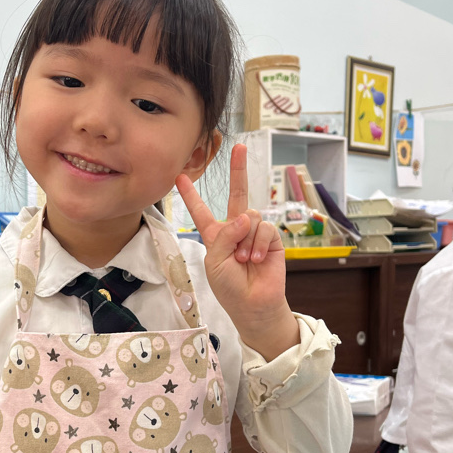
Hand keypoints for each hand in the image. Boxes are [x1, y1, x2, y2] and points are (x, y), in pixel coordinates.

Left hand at [176, 143, 298, 357]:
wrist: (253, 305)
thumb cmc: (229, 288)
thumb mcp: (215, 262)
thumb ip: (223, 237)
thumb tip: (244, 217)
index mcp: (215, 236)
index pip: (202, 212)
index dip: (192, 196)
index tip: (180, 177)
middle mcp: (235, 230)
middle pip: (237, 195)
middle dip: (238, 170)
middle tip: (239, 147)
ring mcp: (254, 233)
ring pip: (249, 216)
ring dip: (245, 239)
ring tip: (244, 260)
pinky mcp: (272, 239)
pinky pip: (264, 228)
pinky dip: (258, 243)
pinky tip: (257, 258)